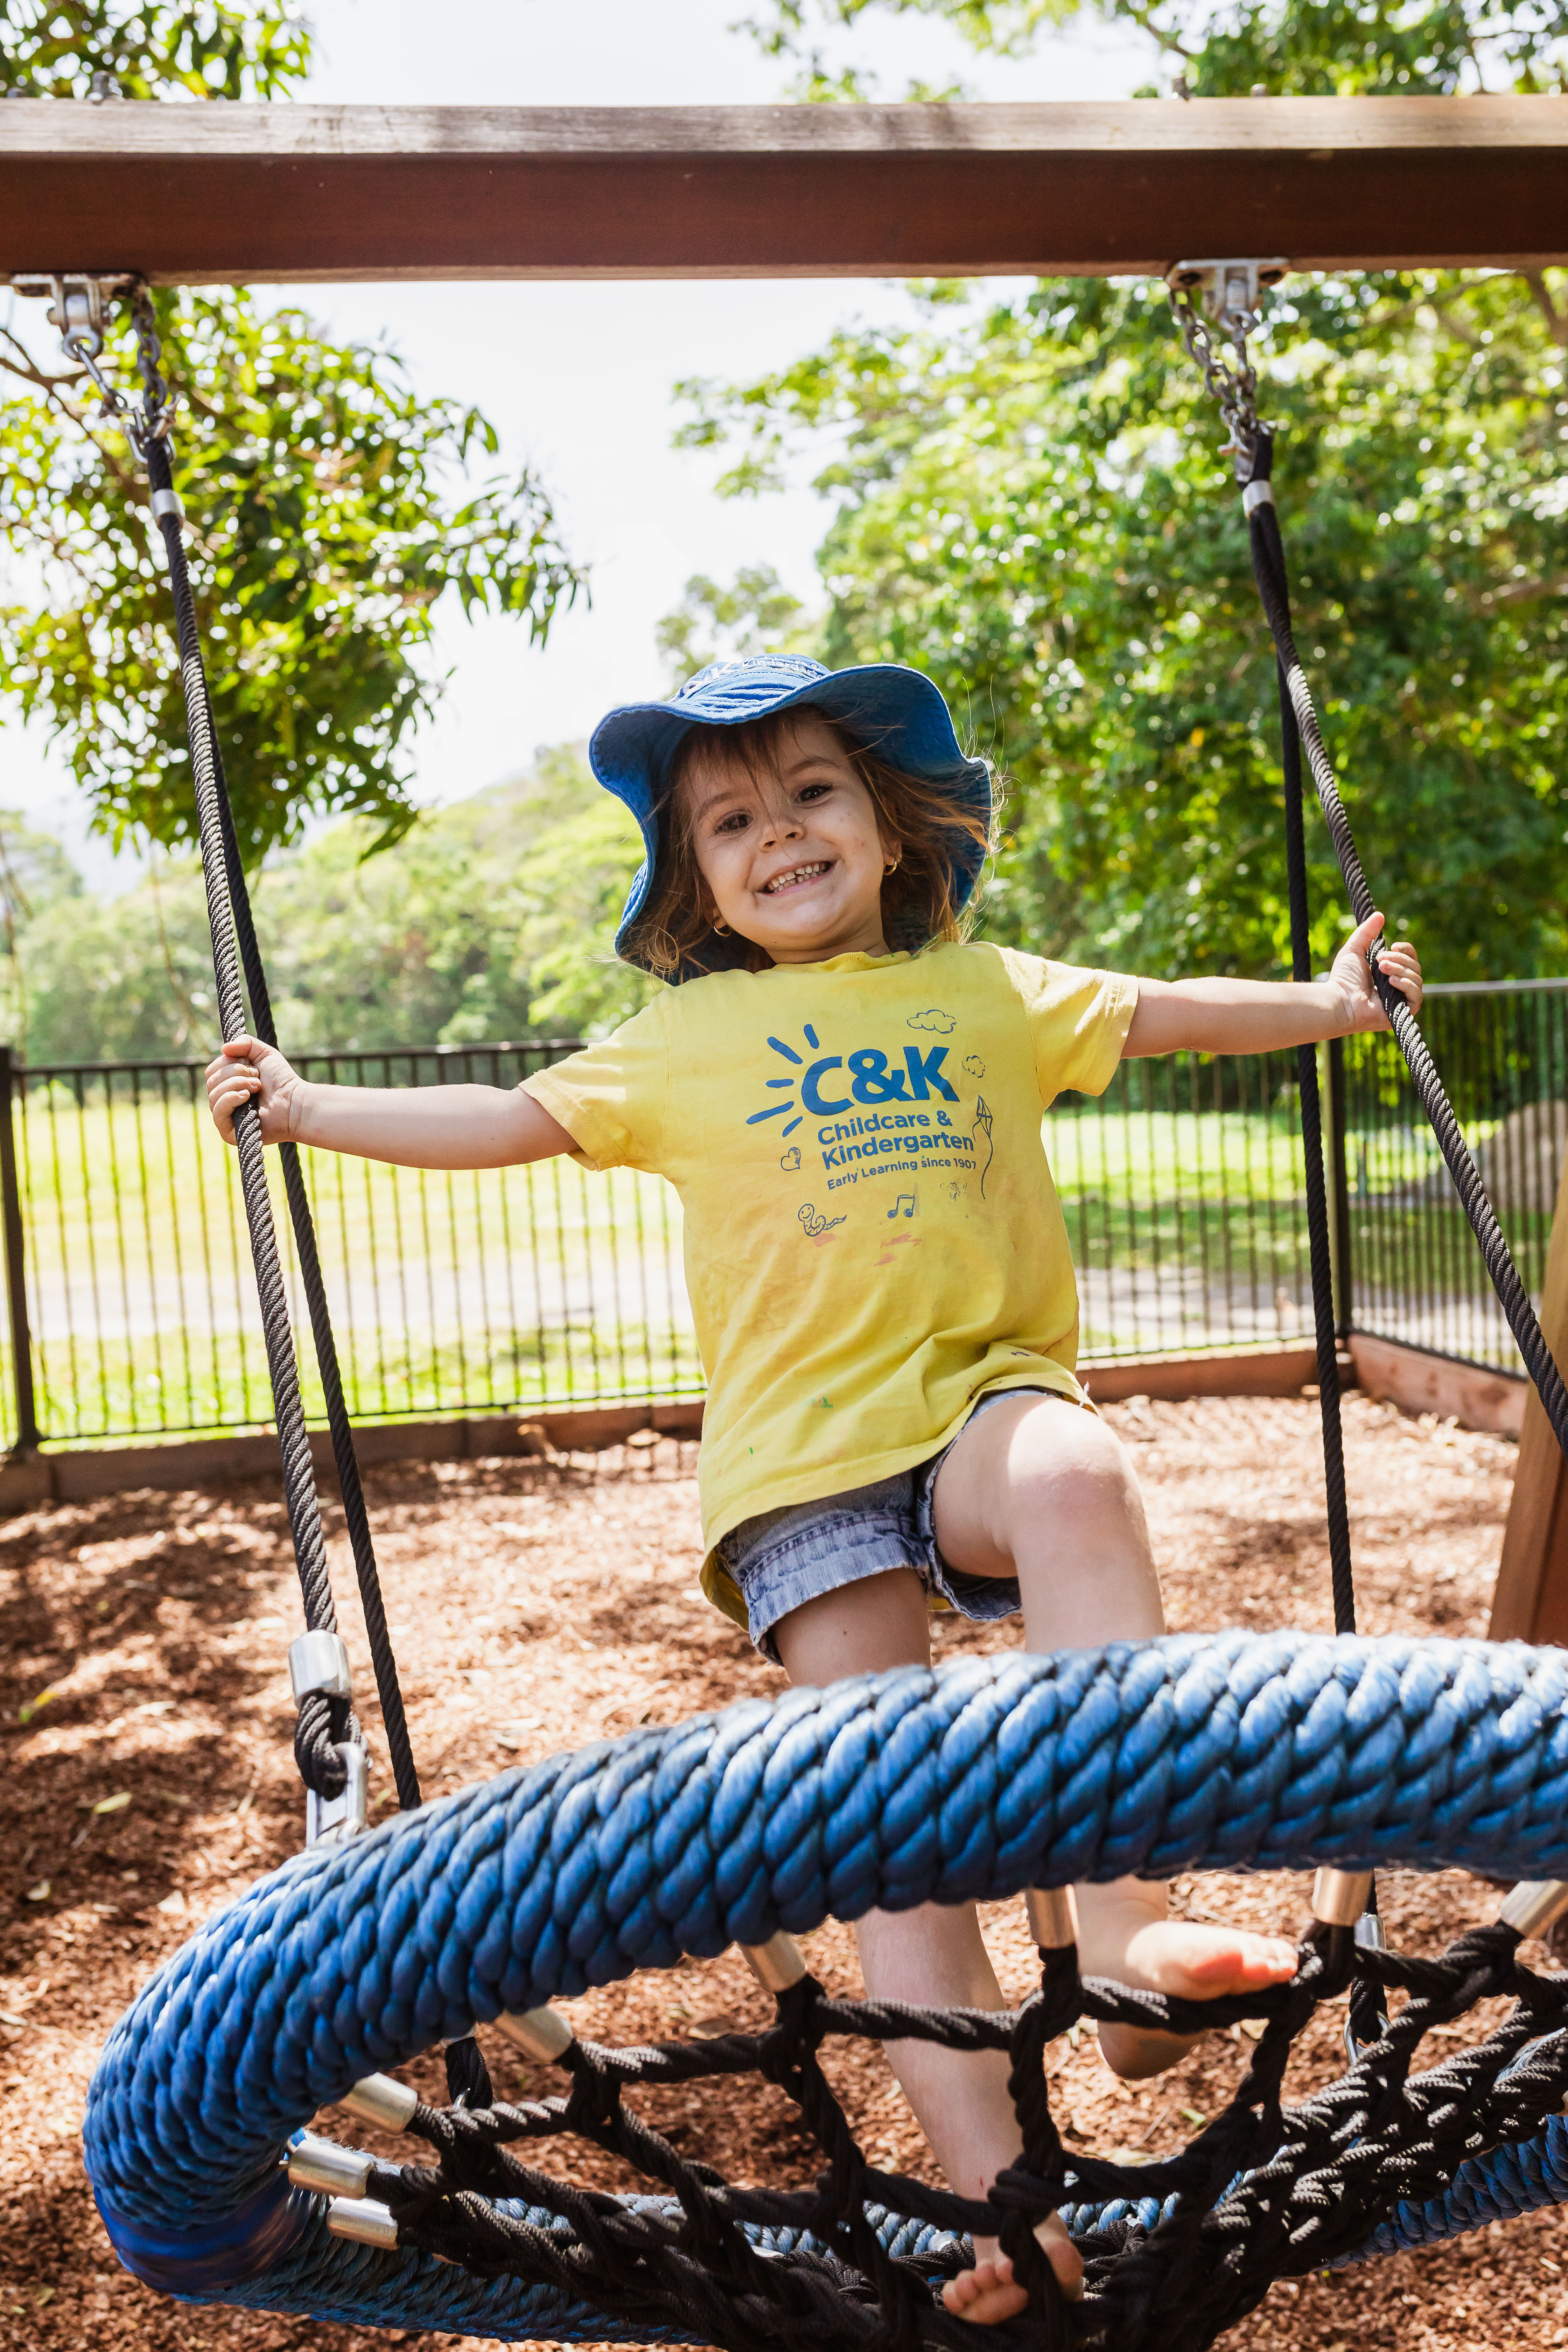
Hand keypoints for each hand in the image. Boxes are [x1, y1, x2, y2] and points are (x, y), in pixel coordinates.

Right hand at [205, 1036, 305, 1145]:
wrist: (295, 1103)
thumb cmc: (281, 1081)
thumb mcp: (264, 1053)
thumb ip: (245, 1043)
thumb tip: (224, 1048)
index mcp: (227, 1084)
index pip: (212, 1070)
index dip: (228, 1062)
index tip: (250, 1064)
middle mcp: (223, 1101)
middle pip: (211, 1080)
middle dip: (235, 1072)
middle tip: (257, 1077)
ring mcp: (225, 1117)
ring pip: (213, 1094)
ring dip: (237, 1084)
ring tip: (257, 1086)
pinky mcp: (228, 1132)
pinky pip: (217, 1112)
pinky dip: (230, 1099)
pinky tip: (246, 1096)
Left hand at [1329, 913, 1422, 1034]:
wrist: (1338, 1001)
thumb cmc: (1343, 979)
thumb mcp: (1354, 949)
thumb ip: (1366, 932)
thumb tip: (1379, 914)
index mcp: (1390, 974)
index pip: (1411, 959)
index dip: (1407, 950)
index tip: (1394, 946)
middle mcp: (1398, 987)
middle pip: (1415, 967)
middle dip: (1399, 960)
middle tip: (1379, 960)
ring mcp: (1401, 1001)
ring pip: (1417, 979)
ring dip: (1400, 970)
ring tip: (1381, 969)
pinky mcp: (1402, 1013)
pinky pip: (1417, 996)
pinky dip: (1407, 985)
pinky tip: (1392, 981)